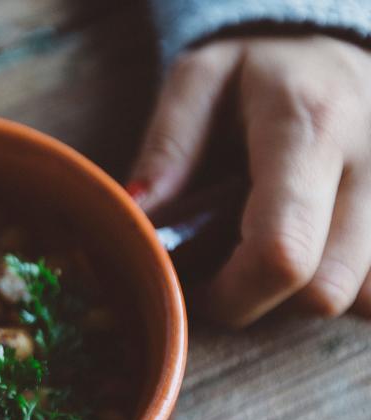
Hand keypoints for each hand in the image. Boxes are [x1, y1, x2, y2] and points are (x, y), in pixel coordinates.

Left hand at [128, 35, 370, 326]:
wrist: (334, 46)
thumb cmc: (259, 68)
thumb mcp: (198, 80)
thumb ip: (167, 147)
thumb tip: (140, 217)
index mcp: (310, 128)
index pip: (283, 250)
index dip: (233, 293)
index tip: (196, 288)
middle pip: (325, 288)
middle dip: (263, 302)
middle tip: (224, 276)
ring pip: (359, 296)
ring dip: (301, 297)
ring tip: (265, 254)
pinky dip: (336, 283)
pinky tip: (307, 252)